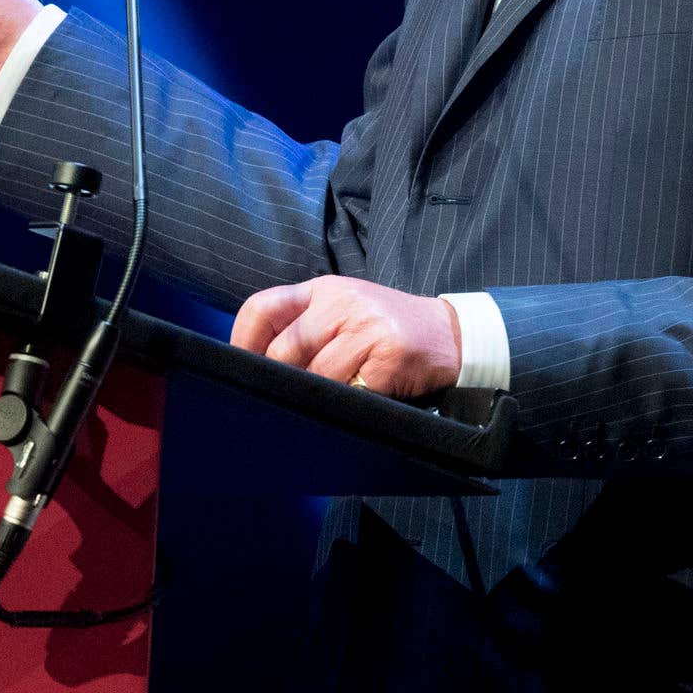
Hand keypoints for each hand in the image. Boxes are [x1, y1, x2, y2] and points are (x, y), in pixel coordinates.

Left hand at [233, 276, 463, 399]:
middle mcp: (342, 303)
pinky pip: (351, 392)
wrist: (451, 335)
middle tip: (292, 395)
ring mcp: (366, 328)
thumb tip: (257, 364)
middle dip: (283, 380)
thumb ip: (305, 326)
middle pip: (285, 350)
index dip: (243, 341)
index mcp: (323, 290)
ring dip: (321, 394)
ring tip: (337, 394)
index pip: (263, 307)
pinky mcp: (388, 357)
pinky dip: (351, 401)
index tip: (241, 367)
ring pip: (317, 375)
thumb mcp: (345, 310)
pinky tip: (364, 396)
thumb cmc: (387, 328)